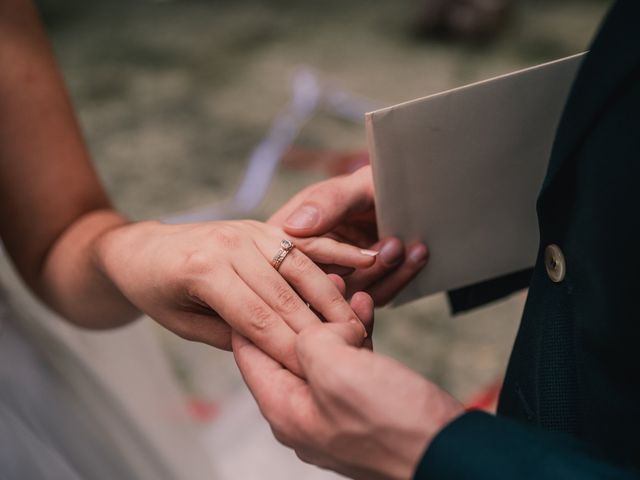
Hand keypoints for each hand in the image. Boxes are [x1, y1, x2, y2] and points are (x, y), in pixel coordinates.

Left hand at [94, 219, 372, 374]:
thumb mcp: (182, 323)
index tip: (314, 374)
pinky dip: (335, 252)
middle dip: (316, 330)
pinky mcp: (263, 226)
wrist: (140, 248)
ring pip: (301, 267)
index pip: (256, 318)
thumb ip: (230, 335)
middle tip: (347, 355)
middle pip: (284, 295)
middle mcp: (230, 244)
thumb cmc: (155, 290)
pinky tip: (365, 260)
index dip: (288, 349)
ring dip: (332, 296)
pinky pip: (304, 242)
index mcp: (203, 270)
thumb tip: (278, 347)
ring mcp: (249, 230)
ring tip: (357, 323)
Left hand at [233, 299, 463, 479]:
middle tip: (312, 277)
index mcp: (284, 408)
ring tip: (343, 286)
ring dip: (332, 317)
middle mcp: (303, 411)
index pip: (250, 352)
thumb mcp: (336, 371)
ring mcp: (334, 408)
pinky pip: (349, 360)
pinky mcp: (364, 403)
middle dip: (300, 309)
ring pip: (322, 351)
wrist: (449, 452)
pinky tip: (364, 308)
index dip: (254, 312)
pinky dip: (355, 332)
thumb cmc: (392, 425)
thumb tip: (321, 327)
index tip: (264, 281)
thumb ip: (308, 340)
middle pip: (286, 349)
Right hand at [269, 165, 427, 305]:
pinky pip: (375, 296)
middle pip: (324, 285)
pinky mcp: (362, 286)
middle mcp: (309, 259)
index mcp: (291, 231)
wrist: (411, 192)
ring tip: (408, 246)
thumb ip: (328, 202)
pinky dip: (398, 278)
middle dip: (364, 271)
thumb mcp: (354, 186)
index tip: (365, 256)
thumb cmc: (375, 180)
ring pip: (352, 296)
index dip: (332, 258)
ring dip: (385, 274)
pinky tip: (417, 255)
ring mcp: (336, 275)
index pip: (298, 256)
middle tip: (394, 246)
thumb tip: (295, 226)